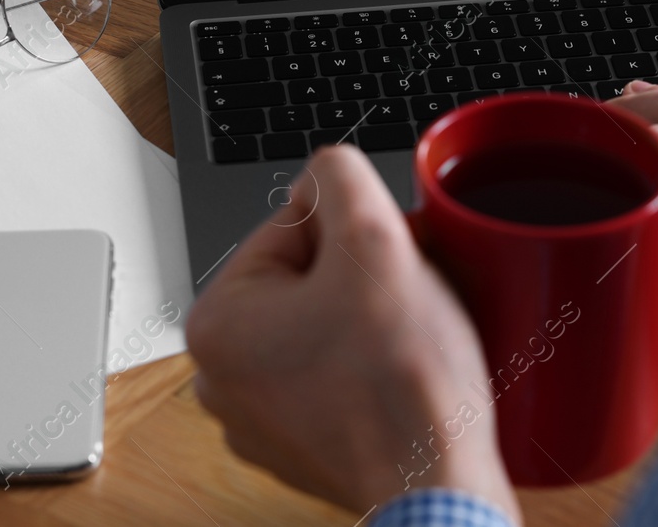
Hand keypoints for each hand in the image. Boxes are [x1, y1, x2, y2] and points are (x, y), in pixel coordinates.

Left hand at [185, 146, 520, 521]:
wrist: (439, 487)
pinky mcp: (305, 444)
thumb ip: (341, 175)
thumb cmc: (402, 385)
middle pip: (308, 275)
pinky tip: (404, 373)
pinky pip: (339, 372)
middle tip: (406, 296)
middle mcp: (223, 376)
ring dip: (373, 314)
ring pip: (328, 322)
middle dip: (364, 272)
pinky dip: (373, 363)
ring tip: (409, 337)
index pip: (290, 225)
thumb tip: (327, 170)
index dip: (356, 229)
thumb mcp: (374, 238)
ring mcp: (263, 417)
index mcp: (217, 321)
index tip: (390, 259)